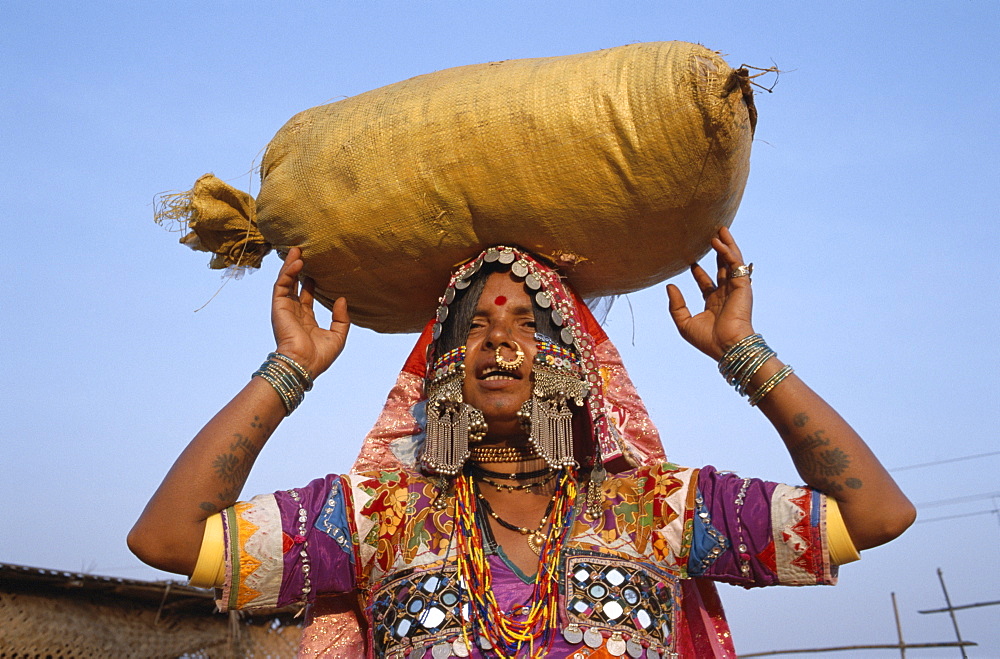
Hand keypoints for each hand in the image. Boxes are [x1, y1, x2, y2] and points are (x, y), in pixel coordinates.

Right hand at [271, 247, 349, 377]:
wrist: (303, 364)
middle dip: (298, 269)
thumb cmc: (319, 356)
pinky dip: (288, 273)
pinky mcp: (278, 307)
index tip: (316, 269)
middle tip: (304, 253)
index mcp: (306, 321)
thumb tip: (341, 299)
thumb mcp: (338, 336)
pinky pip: (282, 285)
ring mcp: (285, 309)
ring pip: (286, 282)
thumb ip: (341, 318)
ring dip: (290, 266)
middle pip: (294, 286)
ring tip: (297, 249)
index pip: (306, 298)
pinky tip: (297, 262)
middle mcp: (294, 313)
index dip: (310, 283)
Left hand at [666, 227, 754, 359]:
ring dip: (726, 245)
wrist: (727, 346)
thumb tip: (669, 285)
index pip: (706, 283)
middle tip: (709, 237)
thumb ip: (676, 305)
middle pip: (721, 268)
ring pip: (731, 262)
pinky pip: (735, 264)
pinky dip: (728, 251)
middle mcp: (725, 294)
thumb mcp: (684, 323)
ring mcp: (735, 289)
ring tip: (720, 229)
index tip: (690, 261)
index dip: (698, 272)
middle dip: (716, 253)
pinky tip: (718, 241)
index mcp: (713, 304)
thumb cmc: (708, 340)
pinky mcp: (742, 285)